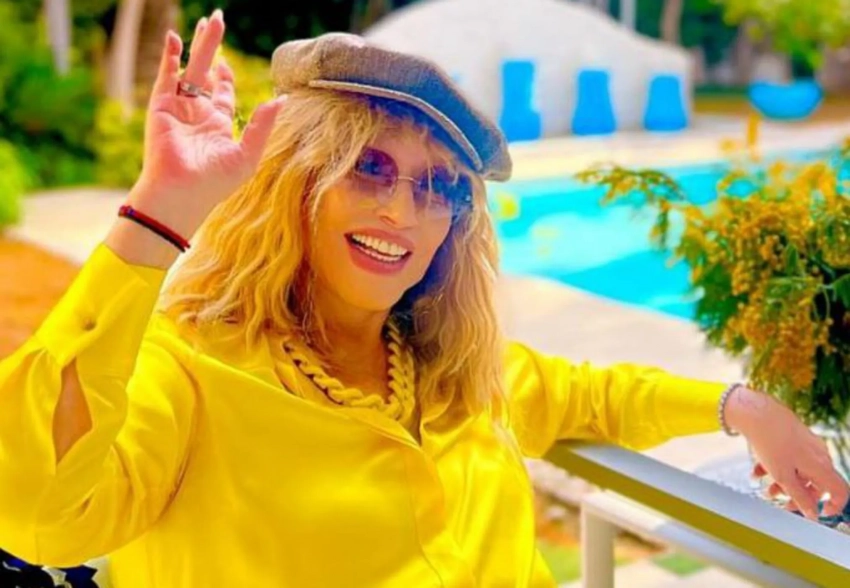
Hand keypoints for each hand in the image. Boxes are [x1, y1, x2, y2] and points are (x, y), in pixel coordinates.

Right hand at [131, 9, 285, 238]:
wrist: (181, 194)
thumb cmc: (215, 183)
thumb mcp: (247, 155)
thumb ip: (263, 125)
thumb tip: (283, 100)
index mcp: (218, 125)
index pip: (222, 92)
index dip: (225, 74)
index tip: (228, 61)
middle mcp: (197, 113)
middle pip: (207, 72)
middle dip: (213, 47)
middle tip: (217, 19)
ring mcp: (179, 108)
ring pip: (190, 68)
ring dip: (199, 45)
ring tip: (207, 21)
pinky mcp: (161, 106)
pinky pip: (167, 76)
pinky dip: (170, 57)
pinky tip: (176, 38)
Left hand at [725, 386, 849, 519]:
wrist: (757, 412)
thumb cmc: (772, 444)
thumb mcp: (784, 477)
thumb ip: (799, 497)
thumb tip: (813, 514)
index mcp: (822, 466)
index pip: (839, 491)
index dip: (833, 505)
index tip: (816, 513)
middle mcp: (819, 455)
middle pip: (815, 483)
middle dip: (796, 494)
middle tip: (778, 499)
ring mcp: (808, 445)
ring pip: (799, 470)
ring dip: (782, 481)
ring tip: (764, 486)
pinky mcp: (795, 437)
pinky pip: (790, 458)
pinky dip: (776, 466)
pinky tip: (757, 470)